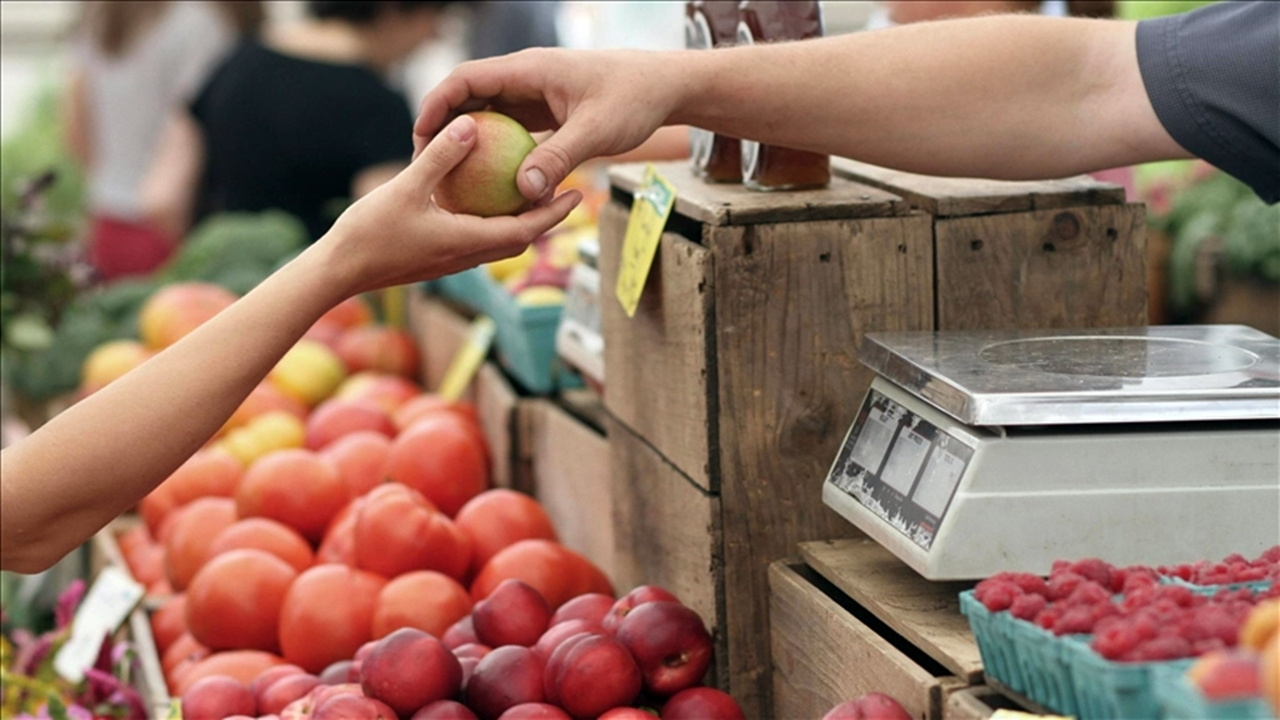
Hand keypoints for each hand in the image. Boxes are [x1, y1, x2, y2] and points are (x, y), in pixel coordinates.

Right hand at [320, 114, 582, 296]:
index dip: (554, 213)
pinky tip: (482, 199)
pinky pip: (475, 239)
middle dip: (546, 218)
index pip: (525, 230)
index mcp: (467, 242)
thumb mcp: (406, 187)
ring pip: (498, 242)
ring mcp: (451, 260)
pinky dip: (491, 222)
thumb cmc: (369, 233)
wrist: (338, 272)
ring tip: (532, 193)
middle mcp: (465, 256)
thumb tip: (471, 124)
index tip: (577, 194)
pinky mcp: (436, 258)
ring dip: (520, 222)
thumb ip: (440, 157)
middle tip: (566, 191)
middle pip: (519, 239)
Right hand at [413, 48, 680, 201]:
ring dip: (467, 141)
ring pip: (488, 114)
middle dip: (443, 126)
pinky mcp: (545, 112)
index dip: (437, 105)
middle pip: (469, 96)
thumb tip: (524, 192)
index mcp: (529, 70)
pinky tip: (488, 184)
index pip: (466, 79)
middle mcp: (526, 78)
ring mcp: (534, 95)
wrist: (664, 87)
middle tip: (425, 164)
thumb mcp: (596, 131)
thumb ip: (559, 158)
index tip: (420, 137)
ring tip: (448, 176)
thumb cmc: (633, 99)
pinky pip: (510, 130)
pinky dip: (495, 152)